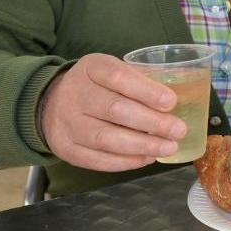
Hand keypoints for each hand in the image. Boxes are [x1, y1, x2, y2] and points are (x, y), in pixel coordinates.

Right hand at [39, 54, 186, 170]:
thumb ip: (139, 82)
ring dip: (143, 145)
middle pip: (115, 109)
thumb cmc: (97, 86)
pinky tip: (147, 158)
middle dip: (152, 122)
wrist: (51, 102)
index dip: (146, 91)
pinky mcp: (66, 148)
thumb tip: (177, 103)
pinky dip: (126, 161)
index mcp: (91, 68)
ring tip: (169, 147)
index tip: (171, 102)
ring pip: (106, 138)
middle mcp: (75, 94)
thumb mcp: (113, 71)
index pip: (118, 77)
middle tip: (179, 130)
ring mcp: (67, 123)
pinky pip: (98, 159)